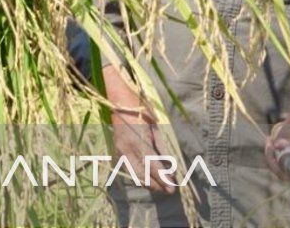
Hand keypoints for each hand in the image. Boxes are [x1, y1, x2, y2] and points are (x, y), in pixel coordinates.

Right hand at [104, 65, 174, 192]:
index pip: (154, 167)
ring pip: (134, 175)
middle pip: (142, 177)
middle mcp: (127, 150)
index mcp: (139, 143)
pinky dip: (138, 175)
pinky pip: (128, 169)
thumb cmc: (140, 110)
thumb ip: (162, 148)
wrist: (118, 101)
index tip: (173, 188)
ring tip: (160, 184)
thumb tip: (171, 166)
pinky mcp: (116, 151)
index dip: (164, 179)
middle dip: (156, 185)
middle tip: (169, 189)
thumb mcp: (156, 127)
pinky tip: (147, 175)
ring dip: (147, 182)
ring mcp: (120, 151)